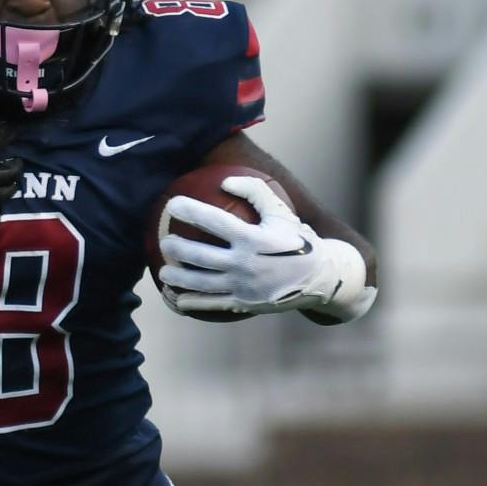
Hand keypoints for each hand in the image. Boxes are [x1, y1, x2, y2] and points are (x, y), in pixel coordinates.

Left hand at [157, 176, 370, 317]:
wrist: (322, 278)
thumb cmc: (297, 239)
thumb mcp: (282, 212)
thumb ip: (255, 192)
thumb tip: (225, 181)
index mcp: (254, 239)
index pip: (215, 221)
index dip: (191, 211)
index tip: (172, 204)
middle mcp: (246, 264)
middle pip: (200, 255)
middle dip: (176, 248)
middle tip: (164, 241)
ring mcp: (243, 286)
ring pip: (200, 283)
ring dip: (177, 278)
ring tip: (164, 272)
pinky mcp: (244, 303)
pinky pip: (211, 304)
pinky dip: (191, 302)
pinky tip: (176, 298)